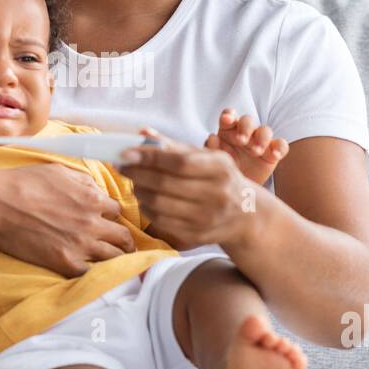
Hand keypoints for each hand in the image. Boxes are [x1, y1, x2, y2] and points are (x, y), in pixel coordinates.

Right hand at [0, 163, 137, 276]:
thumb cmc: (22, 182)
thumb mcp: (58, 171)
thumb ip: (83, 182)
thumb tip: (97, 190)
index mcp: (92, 197)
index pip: (117, 211)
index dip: (112, 217)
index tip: (108, 224)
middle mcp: (92, 220)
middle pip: (124, 236)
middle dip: (125, 242)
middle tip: (122, 248)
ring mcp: (80, 243)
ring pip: (115, 257)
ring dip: (115, 260)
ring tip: (113, 264)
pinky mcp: (65, 261)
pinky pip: (91, 273)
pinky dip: (91, 273)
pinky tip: (87, 272)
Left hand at [119, 126, 265, 250]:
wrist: (246, 214)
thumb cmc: (219, 178)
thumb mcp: (206, 157)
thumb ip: (174, 145)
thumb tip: (143, 133)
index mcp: (220, 168)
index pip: (178, 162)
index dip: (148, 157)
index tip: (125, 153)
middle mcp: (217, 194)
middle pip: (165, 183)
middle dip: (137, 173)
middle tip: (122, 166)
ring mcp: (207, 217)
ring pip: (159, 204)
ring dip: (139, 190)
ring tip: (134, 181)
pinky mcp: (197, 235)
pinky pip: (161, 221)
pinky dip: (147, 208)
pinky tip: (145, 198)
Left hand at [204, 108, 288, 184]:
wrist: (236, 193)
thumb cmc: (222, 173)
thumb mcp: (214, 163)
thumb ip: (212, 149)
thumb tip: (212, 137)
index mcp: (227, 130)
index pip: (228, 116)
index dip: (228, 115)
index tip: (226, 120)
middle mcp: (245, 132)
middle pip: (247, 121)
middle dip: (245, 128)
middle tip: (241, 140)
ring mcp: (260, 141)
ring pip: (265, 130)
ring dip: (261, 138)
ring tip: (256, 151)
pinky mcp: (273, 152)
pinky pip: (281, 145)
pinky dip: (280, 148)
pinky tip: (275, 155)